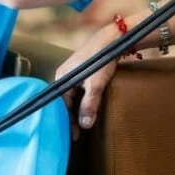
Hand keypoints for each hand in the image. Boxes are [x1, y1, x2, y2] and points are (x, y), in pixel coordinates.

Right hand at [56, 25, 119, 139]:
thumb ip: (90, 104)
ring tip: (84, 125)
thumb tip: (85, 125)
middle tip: (78, 134)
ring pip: (73, 97)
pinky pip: (79, 92)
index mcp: (62, 78)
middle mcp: (64, 76)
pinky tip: (89, 110)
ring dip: (78, 111)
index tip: (74, 136)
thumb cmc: (101, 59)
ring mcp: (73, 74)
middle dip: (71, 118)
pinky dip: (83, 102)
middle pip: (65, 102)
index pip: (61, 105)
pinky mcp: (83, 72)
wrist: (113, 39)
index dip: (67, 121)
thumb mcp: (95, 84)